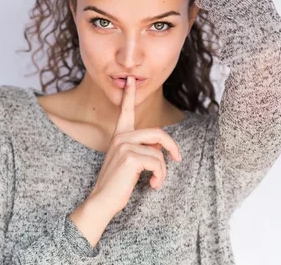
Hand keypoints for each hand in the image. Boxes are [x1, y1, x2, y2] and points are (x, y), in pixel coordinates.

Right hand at [87, 76, 182, 216]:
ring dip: (162, 170)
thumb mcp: (130, 162)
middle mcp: (120, 136)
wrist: (103, 201)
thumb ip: (142, 148)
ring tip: (155, 181)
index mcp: (119, 135)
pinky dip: (160, 176)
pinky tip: (152, 185)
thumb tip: (159, 146)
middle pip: (157, 132)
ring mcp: (124, 145)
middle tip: (177, 159)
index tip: (131, 79)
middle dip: (172, 146)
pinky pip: (157, 163)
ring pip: (159, 152)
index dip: (129, 95)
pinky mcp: (130, 157)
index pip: (125, 111)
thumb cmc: (117, 184)